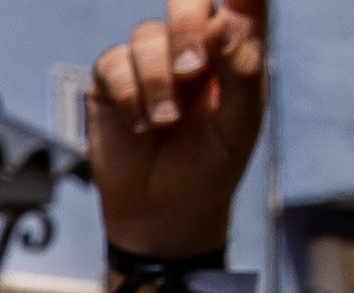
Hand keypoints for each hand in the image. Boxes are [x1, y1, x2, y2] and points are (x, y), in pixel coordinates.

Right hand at [87, 1, 264, 258]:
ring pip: (146, 36)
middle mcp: (193, 43)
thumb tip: (220, 23)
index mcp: (235, 44)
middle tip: (193, 71)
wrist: (164, 212)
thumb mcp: (241, 120)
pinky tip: (141, 125)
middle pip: (188, 1)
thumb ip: (241, 68)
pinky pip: (113, 63)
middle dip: (186, 28)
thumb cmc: (213, 164)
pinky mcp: (112, 82)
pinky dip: (129, 96)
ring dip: (157, 82)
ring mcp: (149, 60)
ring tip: (164, 124)